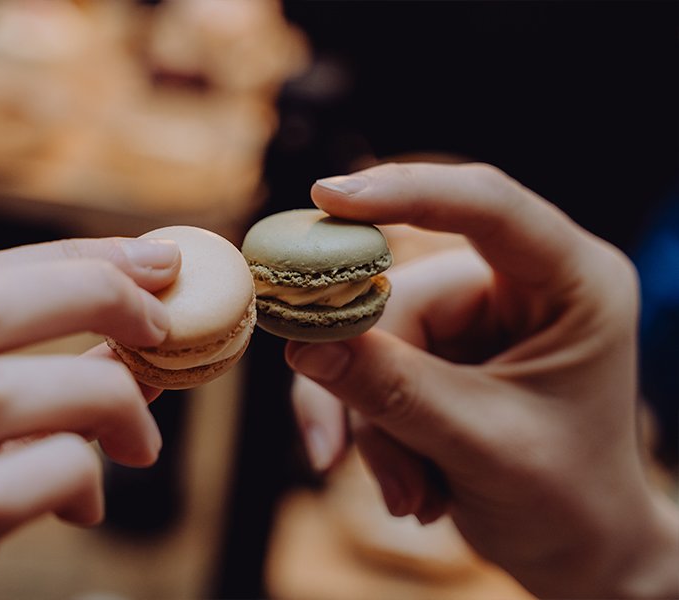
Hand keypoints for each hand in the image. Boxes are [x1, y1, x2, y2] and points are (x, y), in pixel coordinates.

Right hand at [287, 163, 678, 597]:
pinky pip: (369, 367)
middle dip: (372, 388)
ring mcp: (472, 316)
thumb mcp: (482, 444)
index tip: (326, 197)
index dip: (406, 192)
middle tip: (337, 451)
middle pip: (402, 295)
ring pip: (374, 338)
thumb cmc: (562, 498)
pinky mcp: (436, 348)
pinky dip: (371, 430)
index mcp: (570, 281)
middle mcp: (517, 284)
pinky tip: (405, 488)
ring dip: (374, 426)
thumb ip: (393, 390)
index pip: (487, 205)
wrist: (571, 549)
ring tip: (407, 496)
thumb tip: (302, 344)